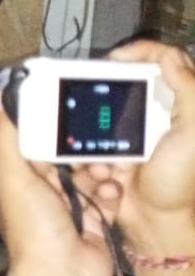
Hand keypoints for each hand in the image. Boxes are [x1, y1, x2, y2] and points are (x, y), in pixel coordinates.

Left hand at [0, 91, 118, 275]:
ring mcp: (71, 204)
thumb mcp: (13, 177)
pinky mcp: (96, 217)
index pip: (36, 142)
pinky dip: (111, 190)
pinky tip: (108, 193)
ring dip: (99, 169)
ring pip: (91, 171)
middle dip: (81, 150)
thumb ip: (6, 137)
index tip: (67, 114)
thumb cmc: (33, 228)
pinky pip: (109, 192)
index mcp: (19, 177)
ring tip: (99, 176)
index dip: (51, 130)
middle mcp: (44, 189)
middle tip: (89, 150)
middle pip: (67, 155)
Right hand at [102, 41, 194, 248]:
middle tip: (90, 94)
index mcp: (182, 104)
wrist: (158, 223)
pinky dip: (90, 149)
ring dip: (96, 128)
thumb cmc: (180, 182)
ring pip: (106, 111)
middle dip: (106, 91)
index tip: (116, 58)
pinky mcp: (115, 150)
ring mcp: (136, 132)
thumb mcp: (194, 133)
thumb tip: (170, 56)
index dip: (141, 52)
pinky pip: (93, 138)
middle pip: (129, 81)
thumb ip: (189, 91)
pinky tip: (99, 165)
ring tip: (100, 149)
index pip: (165, 60)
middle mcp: (160, 113)